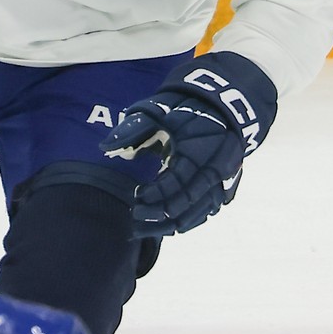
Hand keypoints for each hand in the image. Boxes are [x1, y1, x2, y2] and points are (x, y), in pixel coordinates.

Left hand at [101, 51, 278, 234]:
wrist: (228, 102)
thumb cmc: (190, 105)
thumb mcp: (160, 109)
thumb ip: (134, 128)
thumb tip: (104, 146)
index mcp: (197, 153)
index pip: (174, 184)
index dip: (154, 195)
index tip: (135, 198)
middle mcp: (214, 170)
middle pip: (186, 206)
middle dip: (159, 218)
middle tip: (135, 222)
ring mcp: (224, 179)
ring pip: (199, 213)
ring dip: (173, 225)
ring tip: (149, 231)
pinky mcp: (228, 183)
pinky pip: (209, 209)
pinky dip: (191, 220)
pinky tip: (172, 227)